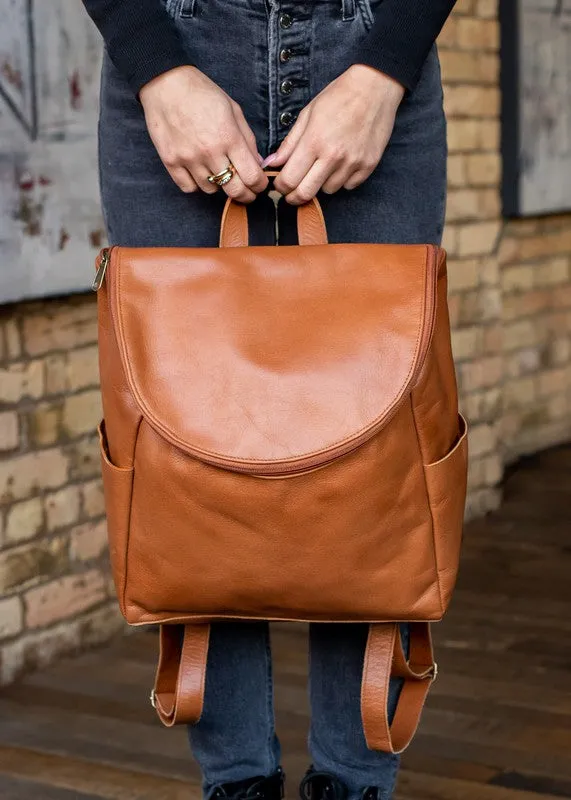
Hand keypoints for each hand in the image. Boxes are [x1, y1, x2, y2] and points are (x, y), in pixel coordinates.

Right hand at [140, 66, 267, 202]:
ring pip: (211, 189)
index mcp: (229, 137)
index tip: (259, 185)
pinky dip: (197, 185)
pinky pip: (189, 188)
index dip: (260, 185)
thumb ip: (247, 139)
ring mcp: (189, 159)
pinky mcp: (171, 161)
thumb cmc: (202, 93)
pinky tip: (200, 173)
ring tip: (218, 172)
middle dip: (245, 195)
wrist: (166, 84)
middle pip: (234, 191)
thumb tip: (258, 163)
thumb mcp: (233, 109)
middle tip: (247, 193)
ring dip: (219, 185)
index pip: (252, 176)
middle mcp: (210, 152)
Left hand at [270, 65, 404, 203]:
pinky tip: (342, 164)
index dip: (281, 187)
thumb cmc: (339, 96)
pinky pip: (349, 186)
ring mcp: (352, 163)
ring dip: (321, 183)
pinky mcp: (368, 165)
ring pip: (328, 190)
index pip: (289, 179)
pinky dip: (342, 179)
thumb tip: (272, 163)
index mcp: (314, 141)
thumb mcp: (308, 114)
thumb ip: (289, 143)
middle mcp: (333, 156)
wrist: (375, 87)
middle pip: (306, 193)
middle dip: (295, 197)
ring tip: (324, 166)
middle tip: (292, 193)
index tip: (280, 186)